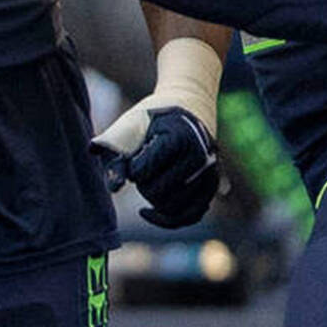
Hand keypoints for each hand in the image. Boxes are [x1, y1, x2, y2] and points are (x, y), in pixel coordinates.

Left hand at [94, 102, 219, 228]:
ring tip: (150, 179)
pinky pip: (190, 216)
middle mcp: (200, 158)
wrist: (189, 107)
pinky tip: (147, 212)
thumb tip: (114, 189)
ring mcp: (210, 174)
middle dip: (141, 184)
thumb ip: (116, 153)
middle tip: (142, 167)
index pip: (140, 172)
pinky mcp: (212, 187)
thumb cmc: (152, 118)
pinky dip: (167, 219)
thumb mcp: (130, 125)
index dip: (130, 168)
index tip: (135, 153)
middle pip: (155, 193)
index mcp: (179, 139)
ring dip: (153, 199)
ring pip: (171, 208)